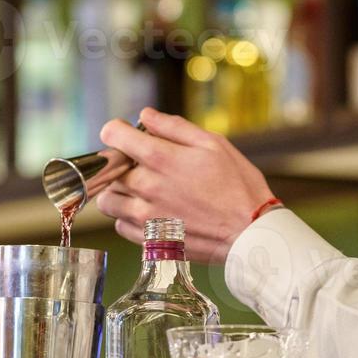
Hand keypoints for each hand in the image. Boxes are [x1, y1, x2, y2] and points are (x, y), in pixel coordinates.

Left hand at [93, 108, 276, 263]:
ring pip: (108, 200)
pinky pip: (120, 225)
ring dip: (120, 191)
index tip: (125, 134)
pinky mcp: (148, 240)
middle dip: (121, 162)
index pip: (113, 135)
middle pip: (109, 169)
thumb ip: (175, 127)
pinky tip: (151, 211)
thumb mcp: (214, 144)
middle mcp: (147, 187)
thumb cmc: (238, 186)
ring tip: (142, 190)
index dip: (117, 130)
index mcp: (161, 158)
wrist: (250, 232)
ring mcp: (145, 217)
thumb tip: (146, 116)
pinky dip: (129, 217)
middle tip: (142, 165)